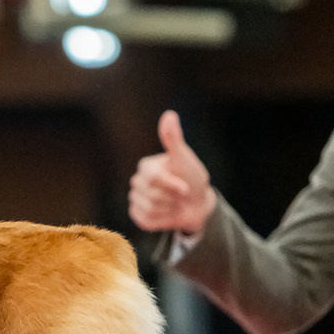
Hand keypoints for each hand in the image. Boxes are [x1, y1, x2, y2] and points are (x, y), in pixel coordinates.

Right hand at [128, 110, 216, 234]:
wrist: (197, 204)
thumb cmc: (192, 179)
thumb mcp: (185, 159)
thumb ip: (174, 139)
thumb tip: (169, 114)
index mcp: (146, 166)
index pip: (153, 178)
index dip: (172, 185)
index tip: (186, 187)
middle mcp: (137, 181)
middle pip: (152, 195)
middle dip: (172, 198)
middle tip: (181, 195)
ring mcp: (135, 199)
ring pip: (150, 208)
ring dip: (169, 209)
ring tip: (175, 204)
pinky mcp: (138, 215)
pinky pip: (146, 219)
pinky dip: (161, 219)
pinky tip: (167, 213)